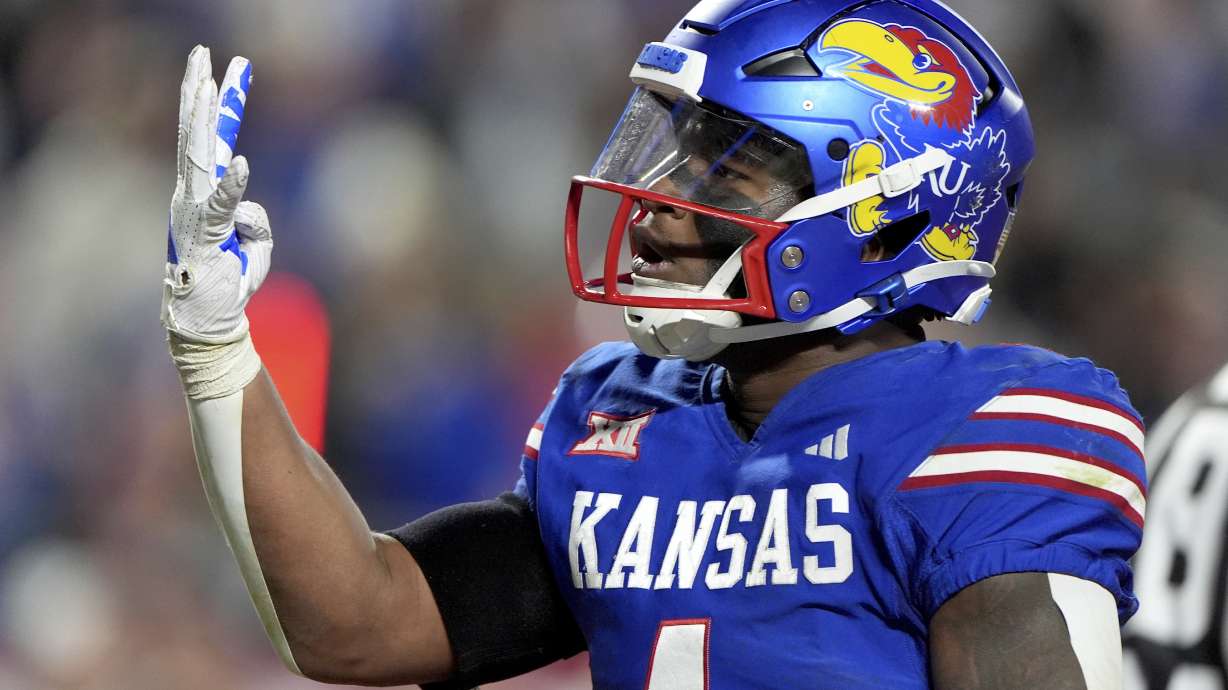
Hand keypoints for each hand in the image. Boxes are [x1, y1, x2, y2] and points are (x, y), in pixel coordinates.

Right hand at [162, 45, 271, 344]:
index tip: (232, 67)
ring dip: (204, 118)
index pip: (215, 138)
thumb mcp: (255, 243)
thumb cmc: (231, 280)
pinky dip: (232, 186)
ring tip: (208, 83)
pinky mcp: (204, 235)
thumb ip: (256, 218)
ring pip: (199, 156)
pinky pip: (221, 205)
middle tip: (203, 53)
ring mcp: (193, 212)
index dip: (224, 102)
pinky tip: (242, 163)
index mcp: (204, 193)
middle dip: (202, 92)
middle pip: (199, 134)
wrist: (210, 320)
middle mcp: (192, 195)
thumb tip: (251, 206)